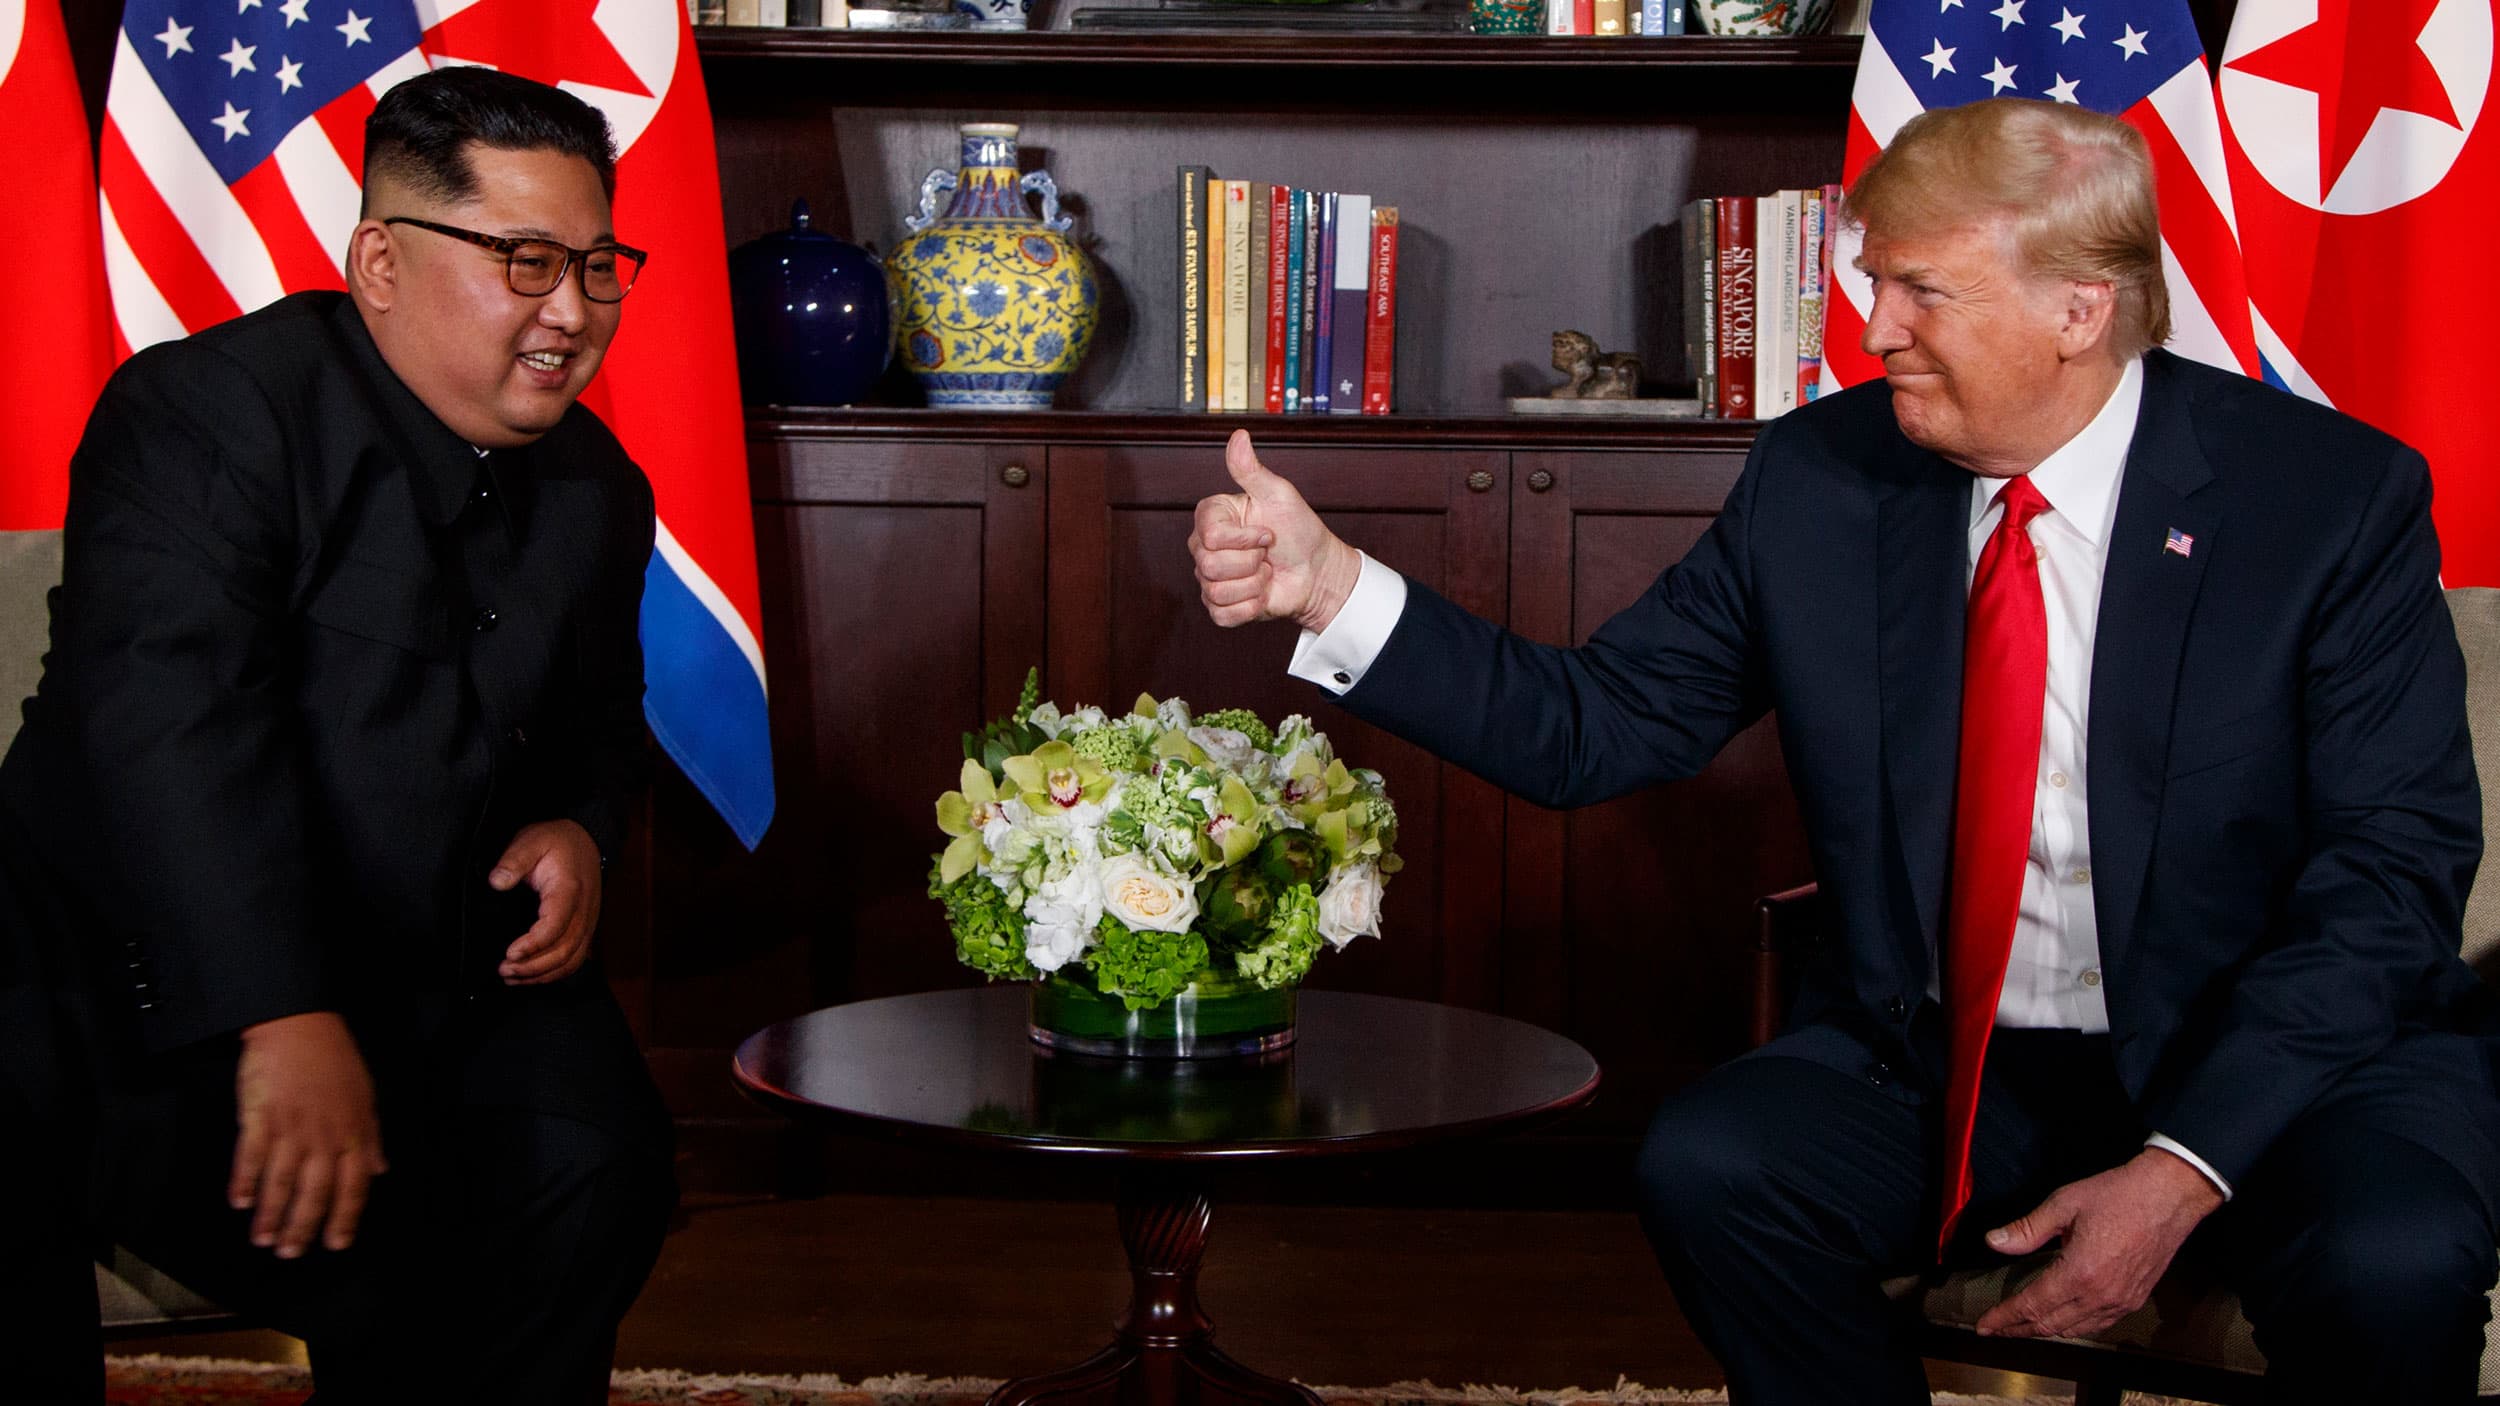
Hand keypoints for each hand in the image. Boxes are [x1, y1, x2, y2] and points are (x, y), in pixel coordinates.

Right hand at [229, 1011, 387, 1257]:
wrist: (299, 1024)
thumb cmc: (334, 1059)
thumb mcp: (366, 1096)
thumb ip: (371, 1137)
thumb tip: (380, 1170)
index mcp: (353, 1132)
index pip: (354, 1186)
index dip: (345, 1217)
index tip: (336, 1243)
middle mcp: (323, 1136)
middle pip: (314, 1192)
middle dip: (303, 1227)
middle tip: (291, 1253)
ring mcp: (291, 1127)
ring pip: (281, 1182)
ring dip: (272, 1215)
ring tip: (263, 1239)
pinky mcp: (260, 1116)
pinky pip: (251, 1156)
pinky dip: (245, 1181)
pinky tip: (240, 1202)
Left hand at [489, 819, 602, 984]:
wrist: (585, 839)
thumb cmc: (557, 842)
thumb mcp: (531, 840)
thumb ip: (513, 861)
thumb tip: (497, 882)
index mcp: (569, 890)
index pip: (555, 926)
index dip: (533, 945)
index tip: (509, 953)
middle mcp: (583, 911)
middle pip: (564, 951)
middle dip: (532, 966)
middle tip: (504, 969)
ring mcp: (587, 922)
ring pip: (571, 961)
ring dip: (542, 974)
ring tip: (513, 977)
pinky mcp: (585, 929)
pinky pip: (575, 960)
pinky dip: (554, 973)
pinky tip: (532, 976)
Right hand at [1189, 430, 1362, 633]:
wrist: (1317, 572)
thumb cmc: (1300, 531)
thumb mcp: (1279, 495)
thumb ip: (1251, 470)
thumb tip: (1238, 435)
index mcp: (1213, 518)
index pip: (1210, 535)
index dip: (1244, 539)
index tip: (1267, 532)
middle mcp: (1205, 548)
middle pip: (1209, 565)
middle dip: (1251, 563)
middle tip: (1267, 555)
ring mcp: (1210, 578)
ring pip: (1216, 591)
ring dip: (1254, 586)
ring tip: (1266, 573)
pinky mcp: (1220, 607)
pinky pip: (1222, 614)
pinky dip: (1250, 607)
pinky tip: (1261, 594)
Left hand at [1973, 1148, 2225, 1338]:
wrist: (2170, 1195)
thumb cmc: (2119, 1195)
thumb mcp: (2064, 1204)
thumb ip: (2027, 1229)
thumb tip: (1994, 1242)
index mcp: (2079, 1273)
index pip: (2031, 1306)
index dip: (2004, 1318)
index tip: (1985, 1325)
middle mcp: (2100, 1295)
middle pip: (2050, 1324)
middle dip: (2019, 1329)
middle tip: (1996, 1329)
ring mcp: (2121, 1301)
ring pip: (2075, 1329)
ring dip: (2045, 1331)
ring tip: (2023, 1326)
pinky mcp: (2135, 1299)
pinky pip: (2099, 1325)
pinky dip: (2074, 1327)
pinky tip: (2063, 1320)